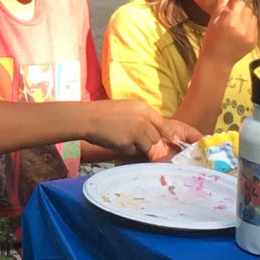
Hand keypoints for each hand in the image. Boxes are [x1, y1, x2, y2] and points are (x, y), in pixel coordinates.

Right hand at [86, 98, 202, 158]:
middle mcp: (143, 118)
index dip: (166, 133)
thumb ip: (140, 116)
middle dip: (146, 140)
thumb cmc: (103, 113)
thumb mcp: (126, 108)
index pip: (161, 123)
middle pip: (155, 137)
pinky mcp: (129, 142)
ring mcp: (136, 131)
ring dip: (136, 146)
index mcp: (142, 107)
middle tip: (130, 137)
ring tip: (120, 137)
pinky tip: (114, 141)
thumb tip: (152, 129)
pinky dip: (124, 150)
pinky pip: (132, 151)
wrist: (87, 118)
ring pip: (146, 146)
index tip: (173, 140)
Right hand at [202, 0, 259, 63]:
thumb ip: (221, 4)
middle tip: (231, 16)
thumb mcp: (213, 21)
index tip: (229, 6)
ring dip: (245, 17)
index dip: (234, 2)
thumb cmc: (212, 40)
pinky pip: (255, 27)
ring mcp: (250, 36)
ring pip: (252, 17)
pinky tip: (240, 32)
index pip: (239, 2)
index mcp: (230, 22)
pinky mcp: (254, 41)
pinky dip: (249, 26)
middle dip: (240, 9)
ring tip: (236, 24)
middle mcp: (242, 28)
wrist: (217, 60)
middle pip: (247, 8)